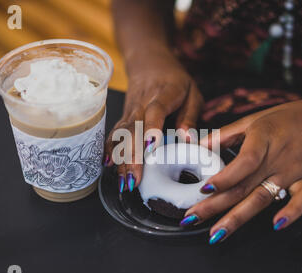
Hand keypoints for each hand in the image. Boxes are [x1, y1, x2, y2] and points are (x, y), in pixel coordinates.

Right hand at [105, 51, 202, 191]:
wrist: (149, 62)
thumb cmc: (175, 81)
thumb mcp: (192, 93)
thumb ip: (191, 117)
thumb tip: (189, 140)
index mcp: (164, 93)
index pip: (155, 110)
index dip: (151, 127)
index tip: (151, 146)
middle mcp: (142, 102)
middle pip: (133, 128)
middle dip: (132, 156)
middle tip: (135, 179)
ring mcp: (130, 110)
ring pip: (121, 134)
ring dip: (121, 159)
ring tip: (124, 181)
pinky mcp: (124, 117)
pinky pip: (115, 134)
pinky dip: (110, 150)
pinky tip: (109, 166)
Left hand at [182, 89, 301, 242]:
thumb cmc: (291, 117)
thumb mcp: (255, 119)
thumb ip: (225, 134)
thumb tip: (197, 145)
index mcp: (262, 139)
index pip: (243, 162)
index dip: (224, 177)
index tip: (204, 189)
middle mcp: (276, 159)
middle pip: (243, 187)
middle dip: (215, 206)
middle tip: (191, 219)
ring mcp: (293, 172)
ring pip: (263, 199)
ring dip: (238, 218)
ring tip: (217, 234)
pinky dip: (292, 213)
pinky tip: (275, 226)